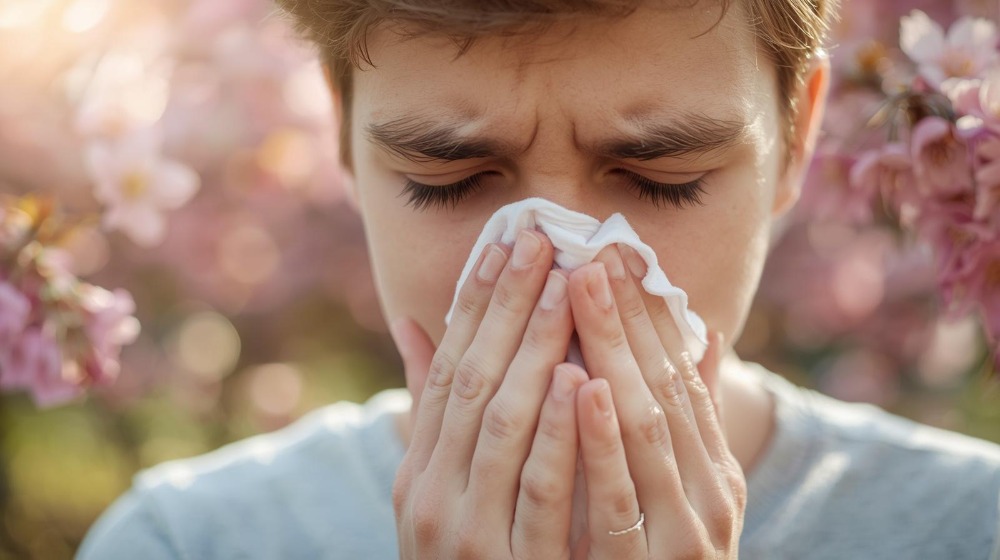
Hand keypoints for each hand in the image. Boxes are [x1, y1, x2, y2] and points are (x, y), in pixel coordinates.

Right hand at [391, 230, 589, 558]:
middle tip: (541, 239)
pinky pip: (538, 490)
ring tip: (564, 285)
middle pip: (473, 380)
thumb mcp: (443, 491)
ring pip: (501, 423)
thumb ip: (439, 416)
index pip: (448, 367)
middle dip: (509, 306)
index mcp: (419, 470)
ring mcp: (464, 532)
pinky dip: (558, 432)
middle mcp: (429, 494)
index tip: (505, 242)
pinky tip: (580, 378)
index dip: (476, 303)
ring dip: (533, 349)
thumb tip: (413, 327)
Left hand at [563, 243, 745, 558]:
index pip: (679, 372)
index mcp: (713, 467)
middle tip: (592, 244)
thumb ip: (689, 419)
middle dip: (625, 312)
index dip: (647, 309)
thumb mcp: (686, 490)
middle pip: (663, 384)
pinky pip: (621, 499)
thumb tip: (702, 337)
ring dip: (614, 350)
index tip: (616, 250)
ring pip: (647, 427)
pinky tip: (582, 385)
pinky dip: (602, 439)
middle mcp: (710, 492)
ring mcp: (686, 531)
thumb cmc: (662, 559)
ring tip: (582, 284)